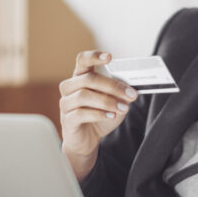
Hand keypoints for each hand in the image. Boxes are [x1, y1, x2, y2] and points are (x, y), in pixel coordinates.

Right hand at [59, 50, 137, 179]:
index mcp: (81, 77)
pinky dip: (98, 114)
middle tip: (131, 94)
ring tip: (123, 108)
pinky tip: (111, 116)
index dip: (94, 56)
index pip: (83, 60)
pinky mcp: (66, 120)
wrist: (87, 140)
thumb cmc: (99, 116)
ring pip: (84, 95)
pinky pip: (80, 113)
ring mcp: (66, 103)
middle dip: (113, 86)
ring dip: (107, 101)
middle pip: (88, 78)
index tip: (109, 57)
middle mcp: (70, 87)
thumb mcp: (114, 102)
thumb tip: (130, 90)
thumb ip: (120, 94)